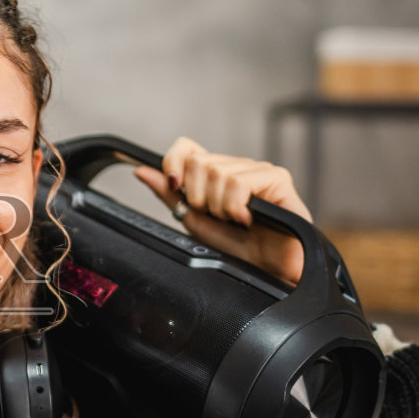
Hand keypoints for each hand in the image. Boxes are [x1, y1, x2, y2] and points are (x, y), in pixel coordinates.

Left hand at [133, 136, 311, 286]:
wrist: (268, 270)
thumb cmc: (236, 247)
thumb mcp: (194, 220)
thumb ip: (170, 194)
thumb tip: (142, 171)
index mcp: (216, 174)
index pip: (186, 147)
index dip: (174, 162)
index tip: (175, 186)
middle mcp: (237, 166)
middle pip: (198, 162)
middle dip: (200, 197)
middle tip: (217, 216)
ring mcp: (257, 169)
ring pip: (218, 174)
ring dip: (220, 207)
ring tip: (235, 221)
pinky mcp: (277, 177)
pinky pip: (239, 183)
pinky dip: (236, 207)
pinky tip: (247, 219)